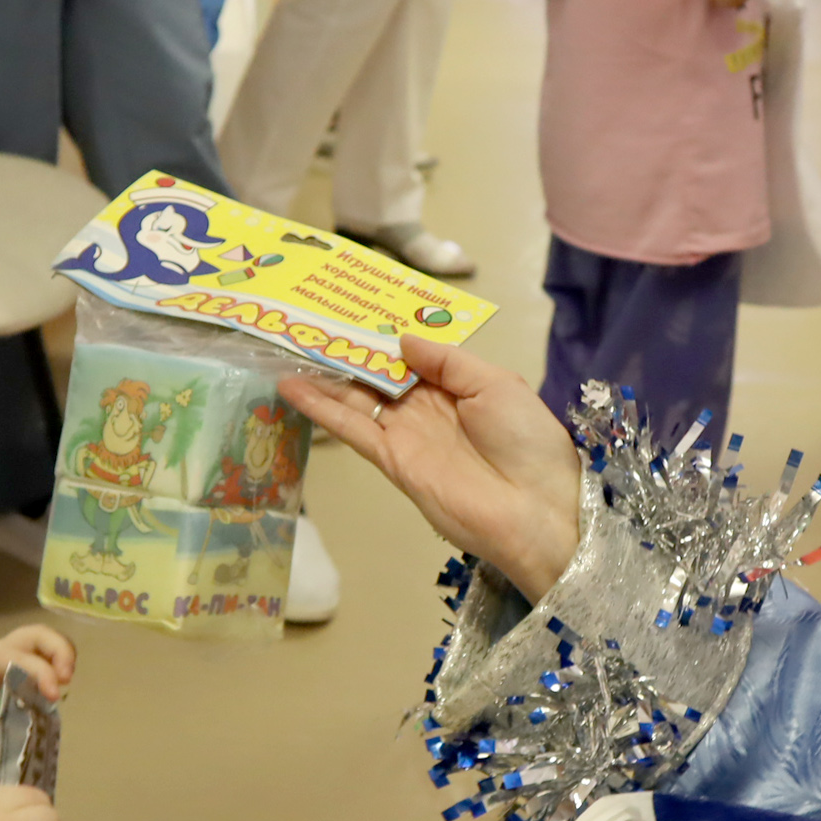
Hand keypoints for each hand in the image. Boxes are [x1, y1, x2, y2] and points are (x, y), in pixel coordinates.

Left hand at [0, 625, 76, 748]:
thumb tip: (16, 747)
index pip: (19, 656)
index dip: (41, 672)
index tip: (53, 697)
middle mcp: (1, 650)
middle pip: (39, 634)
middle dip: (60, 651)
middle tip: (67, 680)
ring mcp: (12, 657)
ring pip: (45, 642)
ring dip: (62, 658)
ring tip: (65, 685)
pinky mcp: (19, 669)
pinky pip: (43, 660)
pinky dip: (55, 671)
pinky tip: (53, 695)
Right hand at [279, 337, 581, 600]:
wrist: (534, 510)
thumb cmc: (526, 441)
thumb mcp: (496, 383)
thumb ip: (447, 360)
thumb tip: (400, 339)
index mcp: (456, 387)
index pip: (409, 356)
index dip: (380, 336)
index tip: (349, 310)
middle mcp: (425, 409)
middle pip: (376, 376)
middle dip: (344, 353)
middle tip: (304, 324)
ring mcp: (405, 435)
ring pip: (356, 400)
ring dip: (323, 378)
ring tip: (286, 350)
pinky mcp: (391, 462)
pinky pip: (352, 430)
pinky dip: (322, 411)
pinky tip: (292, 389)